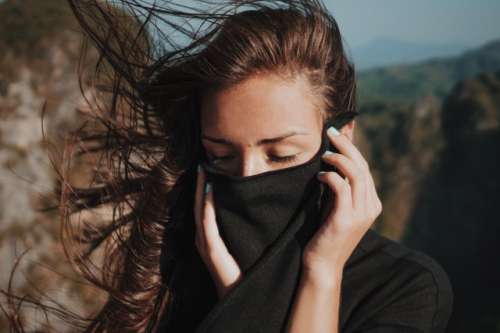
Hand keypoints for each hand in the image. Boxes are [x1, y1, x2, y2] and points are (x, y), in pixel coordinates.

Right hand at [194, 164, 242, 298]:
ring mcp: (204, 242)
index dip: (204, 187)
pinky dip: (206, 205)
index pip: (204, 205)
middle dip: (199, 183)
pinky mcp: (210, 248)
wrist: (240, 293)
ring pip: (200, 208)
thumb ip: (243, 227)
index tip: (207, 167)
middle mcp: (203, 236)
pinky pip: (206, 222)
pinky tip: (208, 190)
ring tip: (202, 170)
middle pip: (199, 203)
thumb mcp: (243, 242)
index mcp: (209, 235)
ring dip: (200, 189)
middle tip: (201, 163)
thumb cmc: (244, 270)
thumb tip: (256, 206)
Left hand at [302, 127, 381, 285]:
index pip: (364, 169)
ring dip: (339, 158)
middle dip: (347, 146)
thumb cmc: (325, 233)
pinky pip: (341, 188)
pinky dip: (330, 177)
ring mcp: (360, 214)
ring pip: (356, 174)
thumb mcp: (335, 206)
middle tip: (332, 131)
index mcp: (371, 203)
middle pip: (362, 167)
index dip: (352, 148)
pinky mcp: (346, 219)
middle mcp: (370, 207)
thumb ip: (339, 187)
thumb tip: (331, 160)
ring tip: (324, 153)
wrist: (322, 265)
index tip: (339, 133)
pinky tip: (319, 176)